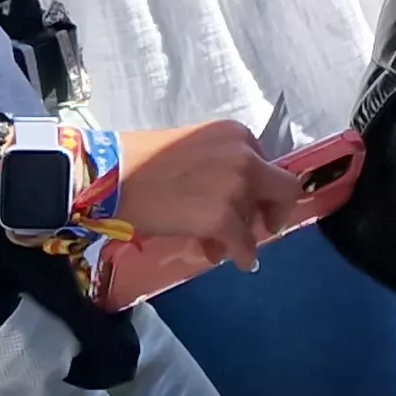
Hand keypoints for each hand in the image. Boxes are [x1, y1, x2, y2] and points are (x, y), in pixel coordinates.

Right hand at [112, 119, 304, 278]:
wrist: (112, 176)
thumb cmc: (142, 162)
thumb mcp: (193, 150)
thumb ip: (221, 167)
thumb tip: (237, 201)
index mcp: (237, 134)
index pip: (265, 163)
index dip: (258, 186)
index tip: (250, 201)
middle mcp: (245, 156)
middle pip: (283, 188)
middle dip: (276, 210)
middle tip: (265, 225)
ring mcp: (236, 186)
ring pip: (257, 221)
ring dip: (242, 235)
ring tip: (219, 246)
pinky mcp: (221, 217)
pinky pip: (244, 244)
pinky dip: (241, 255)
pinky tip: (233, 260)